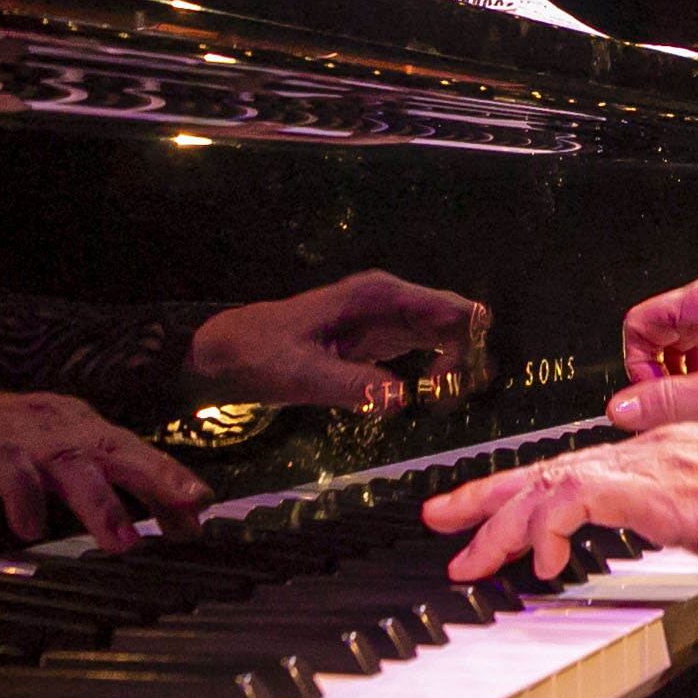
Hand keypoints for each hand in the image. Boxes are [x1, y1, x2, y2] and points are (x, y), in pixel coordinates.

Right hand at [0, 392, 210, 549]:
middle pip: (115, 446)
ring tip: (124, 542)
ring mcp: (12, 432)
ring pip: (69, 462)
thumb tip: (131, 523)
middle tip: (194, 506)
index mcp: (66, 424)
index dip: (167, 481)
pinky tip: (30, 531)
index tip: (200, 517)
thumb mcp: (33, 468)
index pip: (129, 451)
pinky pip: (6, 473)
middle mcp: (48, 421)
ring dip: (100, 501)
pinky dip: (22, 500)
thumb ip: (78, 487)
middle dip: (158, 476)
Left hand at [189, 270, 487, 412]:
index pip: (447, 309)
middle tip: (445, 399)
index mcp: (378, 296)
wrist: (232, 352)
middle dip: (465, 358)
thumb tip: (399, 399)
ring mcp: (390, 319)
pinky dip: (439, 372)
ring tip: (440, 401)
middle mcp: (392, 301)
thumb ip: (350, 384)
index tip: (446, 386)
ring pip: (447, 336)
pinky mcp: (383, 341)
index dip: (464, 344)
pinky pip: (429, 349)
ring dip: (455, 367)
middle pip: (456, 321)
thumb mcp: (302, 373)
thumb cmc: (263, 354)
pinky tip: (430, 397)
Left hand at [422, 423, 697, 583]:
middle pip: (549, 468)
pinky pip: (578, 499)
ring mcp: (654, 463)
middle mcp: (655, 449)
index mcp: (672, 457)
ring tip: (471, 560)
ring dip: (502, 524)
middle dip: (489, 499)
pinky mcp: (658, 486)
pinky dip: (549, 528)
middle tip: (442, 522)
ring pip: (550, 482)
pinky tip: (541, 562)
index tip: (494, 519)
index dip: (531, 494)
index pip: (581, 468)